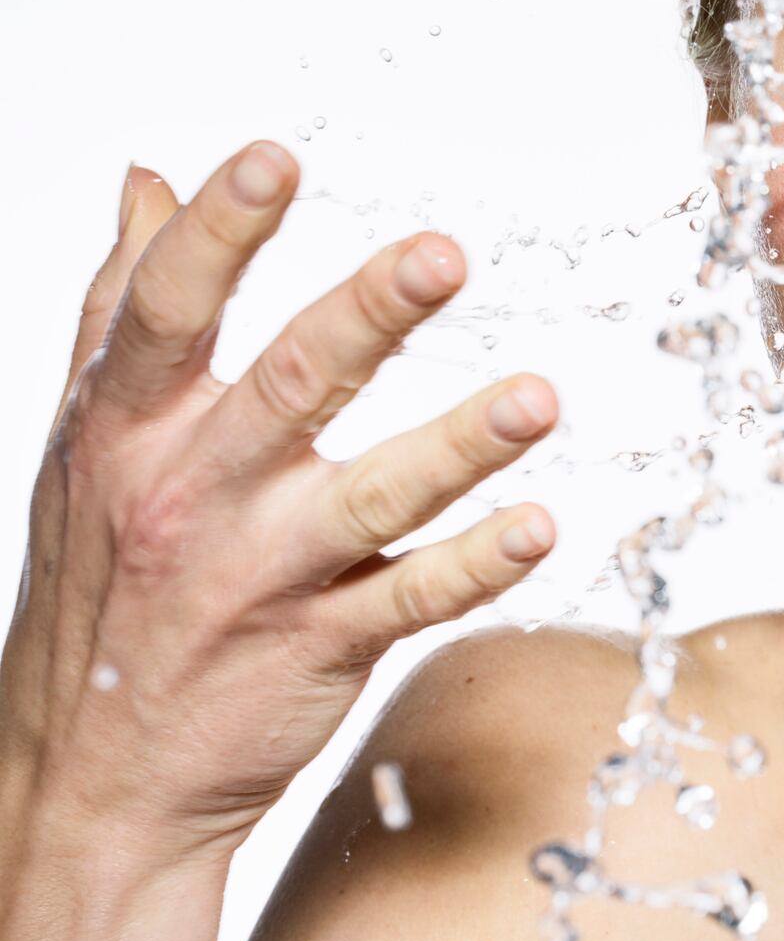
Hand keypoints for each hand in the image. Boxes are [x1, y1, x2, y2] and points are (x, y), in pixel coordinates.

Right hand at [0, 141, 561, 864]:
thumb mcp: (87, 442)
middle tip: (446, 254)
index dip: (218, 233)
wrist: (90, 781)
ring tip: (540, 399)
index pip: (166, 313)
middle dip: (369, 316)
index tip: (274, 159)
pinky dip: (477, 566)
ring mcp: (260, 576)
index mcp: (127, 431)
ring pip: (372, 497)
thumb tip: (146, 180)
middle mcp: (192, 495)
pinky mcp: (319, 647)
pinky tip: (539, 529)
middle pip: (291, 385)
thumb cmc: (101, 582)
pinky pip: (412, 600)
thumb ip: (121, 306)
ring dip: (461, 445)